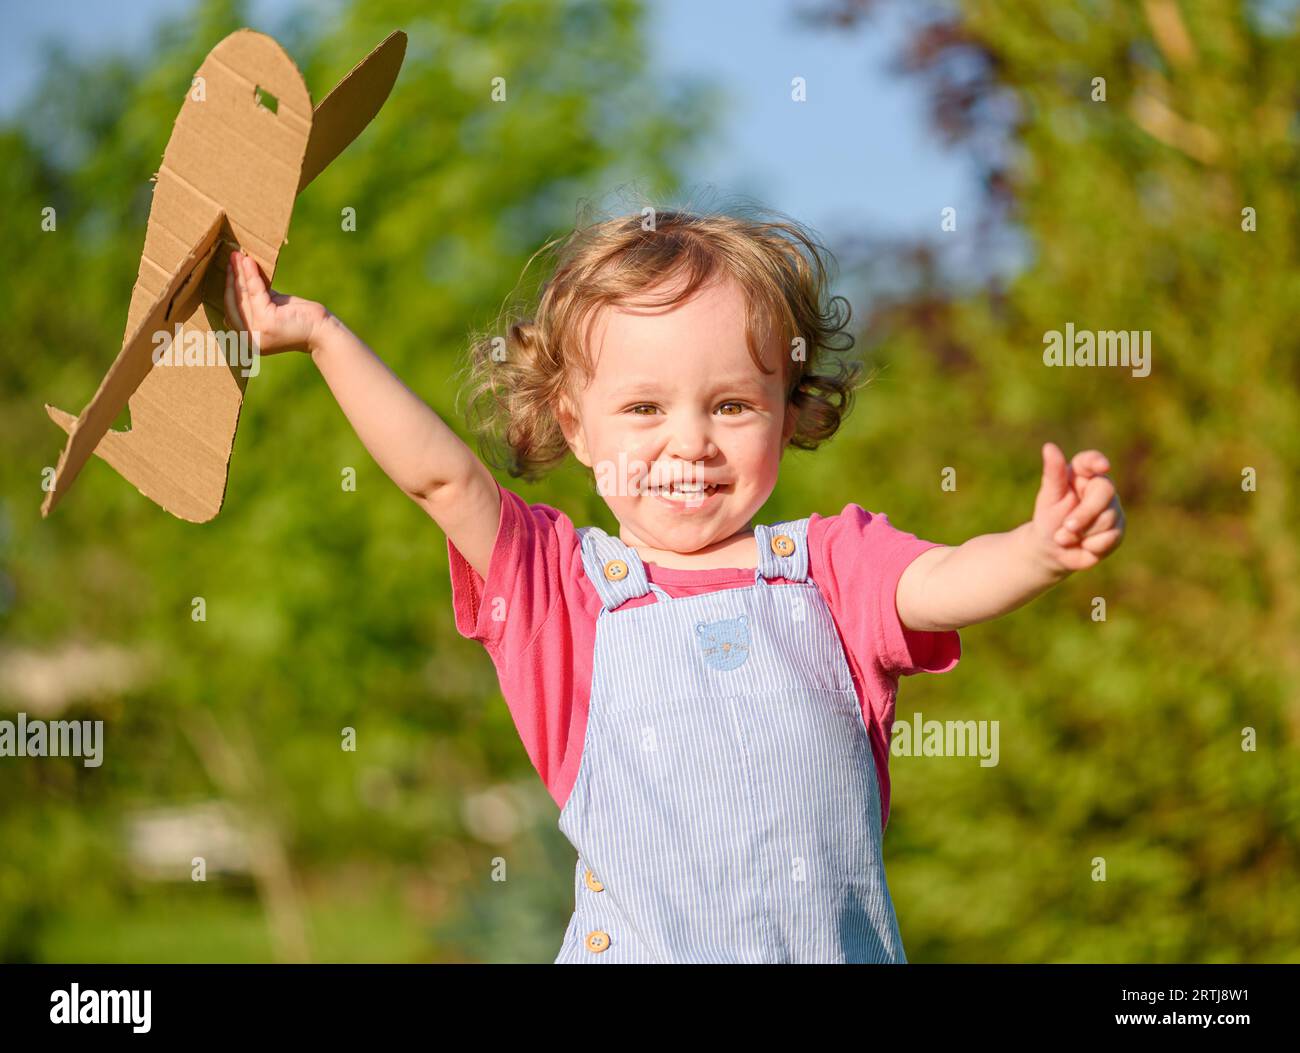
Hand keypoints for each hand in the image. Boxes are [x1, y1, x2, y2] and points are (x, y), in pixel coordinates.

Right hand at [223, 250, 326, 354]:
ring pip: (243, 296)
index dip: (229, 288)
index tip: (229, 269)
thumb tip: (241, 275)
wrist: (322, 331)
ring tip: (237, 255)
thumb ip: (257, 299)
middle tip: (231, 257)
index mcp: (248, 339)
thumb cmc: (300, 319)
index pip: (232, 310)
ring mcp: (256, 332)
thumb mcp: (273, 308)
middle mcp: (249, 339)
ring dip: (239, 273)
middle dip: (232, 277)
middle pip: (234, 302)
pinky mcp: (266, 322)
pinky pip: (256, 293)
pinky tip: (248, 261)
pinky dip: (251, 275)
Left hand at [1029, 442, 1124, 572]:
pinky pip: (1111, 537)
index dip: (1096, 461)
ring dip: (1082, 533)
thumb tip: (1049, 446)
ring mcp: (1112, 508)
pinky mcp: (1118, 529)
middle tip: (1066, 527)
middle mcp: (1100, 488)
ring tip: (1066, 537)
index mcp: (1081, 475)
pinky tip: (1084, 545)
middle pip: (1105, 493)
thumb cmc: (1049, 520)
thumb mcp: (1049, 498)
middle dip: (1085, 514)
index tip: (1102, 466)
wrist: (1053, 551)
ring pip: (1108, 518)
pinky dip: (1092, 545)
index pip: (1090, 461)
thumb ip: (1053, 473)